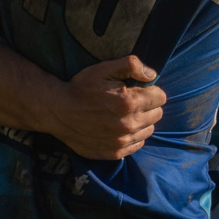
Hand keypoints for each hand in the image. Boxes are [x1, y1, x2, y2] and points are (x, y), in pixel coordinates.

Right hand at [45, 56, 167, 159]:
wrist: (58, 111)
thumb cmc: (81, 88)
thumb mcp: (103, 68)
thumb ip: (131, 65)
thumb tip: (152, 74)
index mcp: (129, 102)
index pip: (160, 97)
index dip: (151, 90)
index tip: (140, 89)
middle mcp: (128, 124)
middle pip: (157, 114)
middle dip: (149, 105)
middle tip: (132, 101)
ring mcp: (121, 141)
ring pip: (149, 130)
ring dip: (142, 121)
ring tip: (126, 114)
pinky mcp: (114, 153)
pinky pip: (137, 144)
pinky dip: (134, 136)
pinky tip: (120, 127)